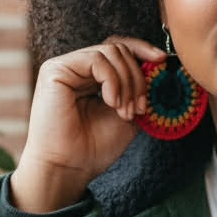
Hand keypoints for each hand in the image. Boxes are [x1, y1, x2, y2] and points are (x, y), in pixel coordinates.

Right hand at [9, 37, 165, 211]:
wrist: (69, 167)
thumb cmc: (94, 147)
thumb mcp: (128, 113)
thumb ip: (139, 88)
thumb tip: (158, 62)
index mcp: (93, 77)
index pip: (119, 49)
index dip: (142, 50)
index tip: (161, 61)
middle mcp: (78, 68)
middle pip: (119, 49)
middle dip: (137, 78)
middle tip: (138, 109)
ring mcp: (66, 67)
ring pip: (111, 51)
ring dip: (127, 83)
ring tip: (124, 111)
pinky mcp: (55, 70)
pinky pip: (96, 59)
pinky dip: (112, 81)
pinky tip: (111, 103)